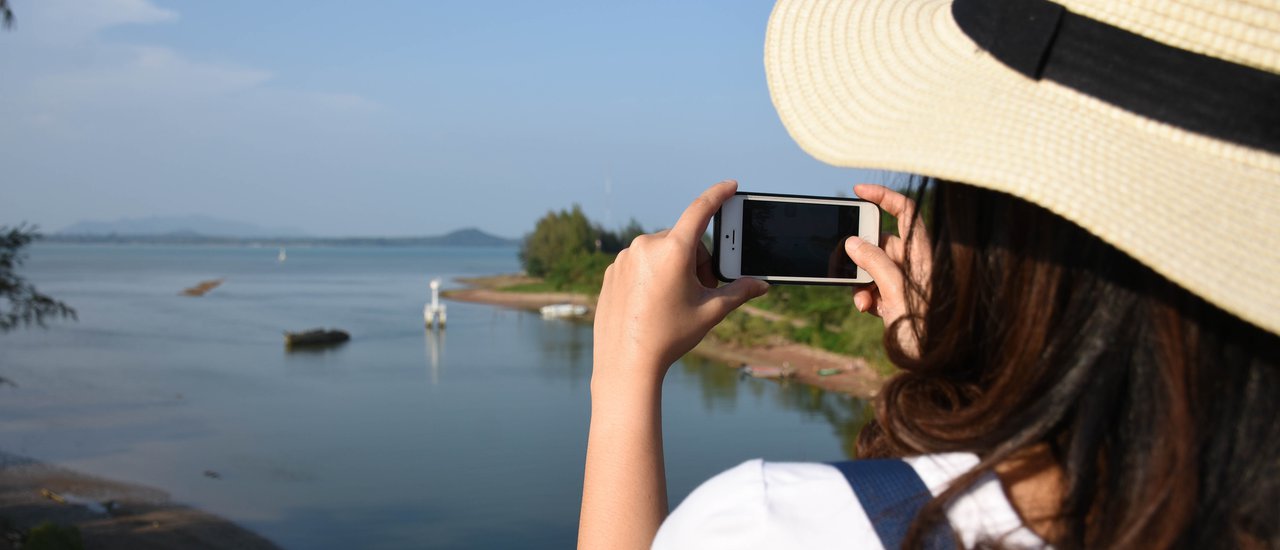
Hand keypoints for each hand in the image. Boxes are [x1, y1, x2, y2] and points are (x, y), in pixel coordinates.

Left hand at [592, 180, 769, 387]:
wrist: (626, 362)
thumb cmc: (670, 337)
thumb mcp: (710, 312)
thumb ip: (739, 292)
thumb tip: (762, 284)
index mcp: (673, 250)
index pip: (700, 210)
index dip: (718, 195)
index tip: (729, 185)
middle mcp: (646, 246)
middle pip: (683, 241)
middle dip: (697, 261)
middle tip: (700, 291)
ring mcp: (626, 257)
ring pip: (660, 251)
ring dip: (673, 267)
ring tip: (674, 300)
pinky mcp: (613, 270)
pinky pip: (639, 263)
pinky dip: (651, 275)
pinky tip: (652, 302)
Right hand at [845, 184, 931, 356]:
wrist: (941, 367)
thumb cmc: (928, 330)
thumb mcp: (896, 292)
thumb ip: (874, 263)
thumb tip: (853, 243)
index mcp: (924, 254)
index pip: (906, 212)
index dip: (883, 197)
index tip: (858, 192)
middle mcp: (918, 265)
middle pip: (883, 242)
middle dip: (861, 253)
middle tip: (848, 263)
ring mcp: (909, 284)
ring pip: (876, 269)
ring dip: (862, 281)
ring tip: (862, 299)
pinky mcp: (901, 302)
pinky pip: (878, 289)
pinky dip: (868, 296)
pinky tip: (867, 309)